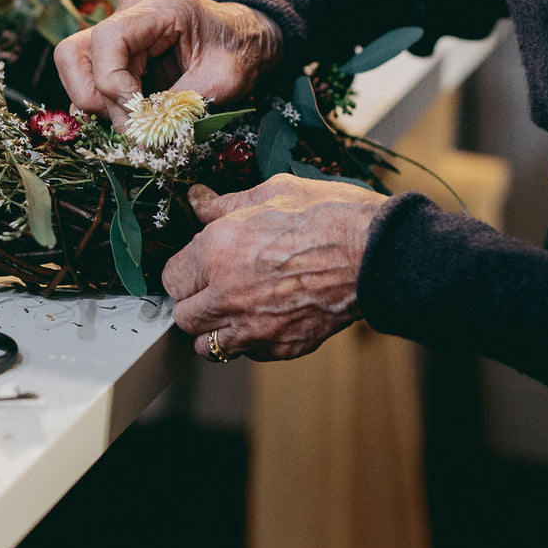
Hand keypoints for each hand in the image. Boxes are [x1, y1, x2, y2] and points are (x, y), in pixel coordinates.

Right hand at [54, 0, 282, 127]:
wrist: (244, 38)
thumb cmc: (239, 53)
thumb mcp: (223, 81)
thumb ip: (181, 105)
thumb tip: (141, 133)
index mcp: (160, 7)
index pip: (108, 39)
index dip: (112, 83)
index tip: (138, 113)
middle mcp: (129, 11)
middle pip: (76, 54)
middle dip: (100, 99)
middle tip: (137, 124)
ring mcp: (118, 27)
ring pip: (75, 68)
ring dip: (100, 103)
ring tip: (138, 121)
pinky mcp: (115, 48)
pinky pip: (90, 76)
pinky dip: (106, 103)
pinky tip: (137, 113)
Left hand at [164, 176, 387, 361]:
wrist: (376, 251)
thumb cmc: (329, 215)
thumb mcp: (273, 193)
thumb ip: (226, 203)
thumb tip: (198, 200)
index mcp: (217, 252)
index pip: (171, 279)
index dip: (183, 271)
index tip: (196, 266)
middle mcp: (228, 295)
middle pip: (185, 318)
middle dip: (194, 303)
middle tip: (213, 288)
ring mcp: (256, 327)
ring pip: (210, 347)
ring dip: (215, 331)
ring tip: (234, 310)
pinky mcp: (284, 346)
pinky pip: (251, 353)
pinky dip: (252, 342)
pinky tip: (267, 318)